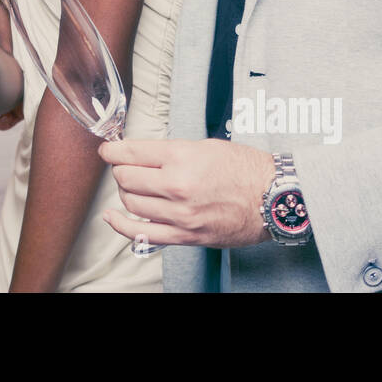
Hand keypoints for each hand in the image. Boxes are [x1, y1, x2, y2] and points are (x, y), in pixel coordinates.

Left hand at [99, 139, 275, 247]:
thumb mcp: (204, 146)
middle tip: (124, 165)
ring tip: (133, 185)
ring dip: (125, 192)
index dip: (112, 150)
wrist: (273, 198)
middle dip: (119, 169)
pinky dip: (121, 225)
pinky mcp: (185, 235)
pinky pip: (142, 233)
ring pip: (131, 202)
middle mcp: (177, 185)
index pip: (131, 152)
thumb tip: (139, 154)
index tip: (108, 150)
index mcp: (182, 156)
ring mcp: (180, 214)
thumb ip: (169, 151)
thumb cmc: (244, 169)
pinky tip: (112, 216)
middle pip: (125, 177)